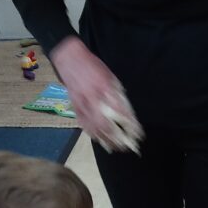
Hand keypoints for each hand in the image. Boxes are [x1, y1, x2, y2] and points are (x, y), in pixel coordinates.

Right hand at [50, 36, 143, 151]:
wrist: (70, 59)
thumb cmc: (93, 67)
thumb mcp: (111, 78)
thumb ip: (118, 95)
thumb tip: (127, 113)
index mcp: (104, 88)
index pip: (120, 111)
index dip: (129, 124)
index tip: (138, 133)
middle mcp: (93, 98)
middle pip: (106, 124)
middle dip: (118, 138)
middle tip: (128, 146)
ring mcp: (82, 104)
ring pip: (95, 128)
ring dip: (107, 140)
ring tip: (116, 148)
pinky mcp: (75, 107)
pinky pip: (84, 125)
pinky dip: (94, 135)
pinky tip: (101, 140)